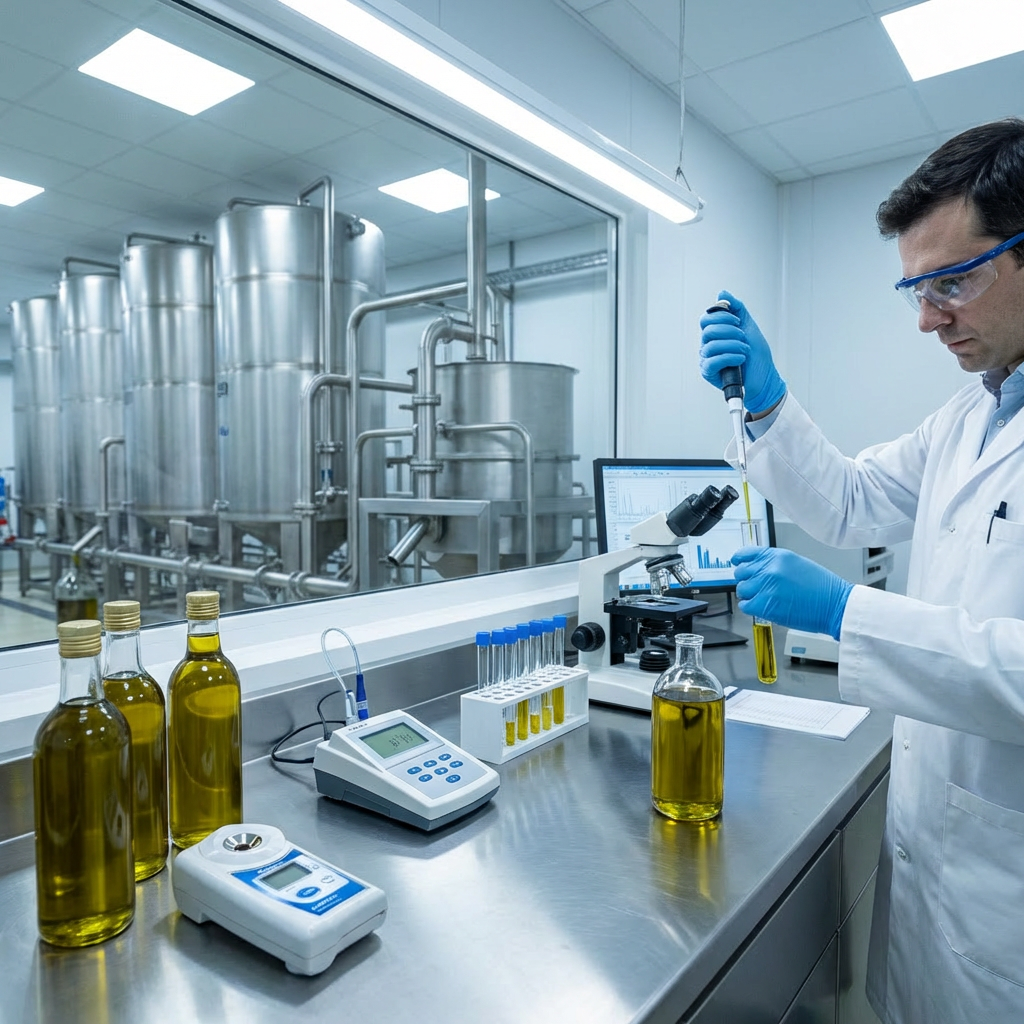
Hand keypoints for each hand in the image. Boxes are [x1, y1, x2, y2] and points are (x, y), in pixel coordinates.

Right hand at [699, 290, 785, 413]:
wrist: (764, 377)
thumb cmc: (756, 355)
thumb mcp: (748, 325)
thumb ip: (736, 308)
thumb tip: (722, 293)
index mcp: (715, 334)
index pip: (707, 319)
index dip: (722, 317)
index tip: (738, 321)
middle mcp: (708, 345)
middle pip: (707, 330)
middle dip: (730, 331)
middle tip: (743, 337)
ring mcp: (707, 359)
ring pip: (711, 346)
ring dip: (733, 346)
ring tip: (745, 351)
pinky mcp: (709, 373)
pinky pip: (712, 361)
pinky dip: (730, 358)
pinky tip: (741, 359)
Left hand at [731, 547, 852, 639]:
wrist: (835, 605)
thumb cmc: (822, 588)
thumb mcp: (797, 564)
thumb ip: (775, 564)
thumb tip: (758, 568)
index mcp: (778, 556)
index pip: (746, 554)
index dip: (739, 560)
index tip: (736, 562)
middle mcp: (769, 569)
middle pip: (741, 573)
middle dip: (747, 580)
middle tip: (756, 587)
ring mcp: (765, 586)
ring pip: (742, 589)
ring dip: (750, 595)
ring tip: (764, 598)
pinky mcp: (764, 604)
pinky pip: (745, 605)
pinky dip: (751, 607)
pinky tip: (762, 607)